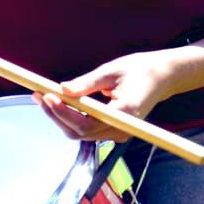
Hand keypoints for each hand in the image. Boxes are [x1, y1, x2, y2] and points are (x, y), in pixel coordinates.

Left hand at [36, 51, 179, 143]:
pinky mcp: (115, 131)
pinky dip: (71, 118)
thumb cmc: (142, 70)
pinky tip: (60, 103)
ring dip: (60, 116)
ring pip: (80, 133)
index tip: (47, 95)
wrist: (164, 77)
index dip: (63, 112)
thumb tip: (62, 89)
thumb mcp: (113, 70)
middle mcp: (123, 128)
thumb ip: (87, 83)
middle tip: (39, 94)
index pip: (86, 123)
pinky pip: (87, 130)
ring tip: (44, 96)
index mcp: (125, 112)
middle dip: (56, 114)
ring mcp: (119, 132)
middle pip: (79, 132)